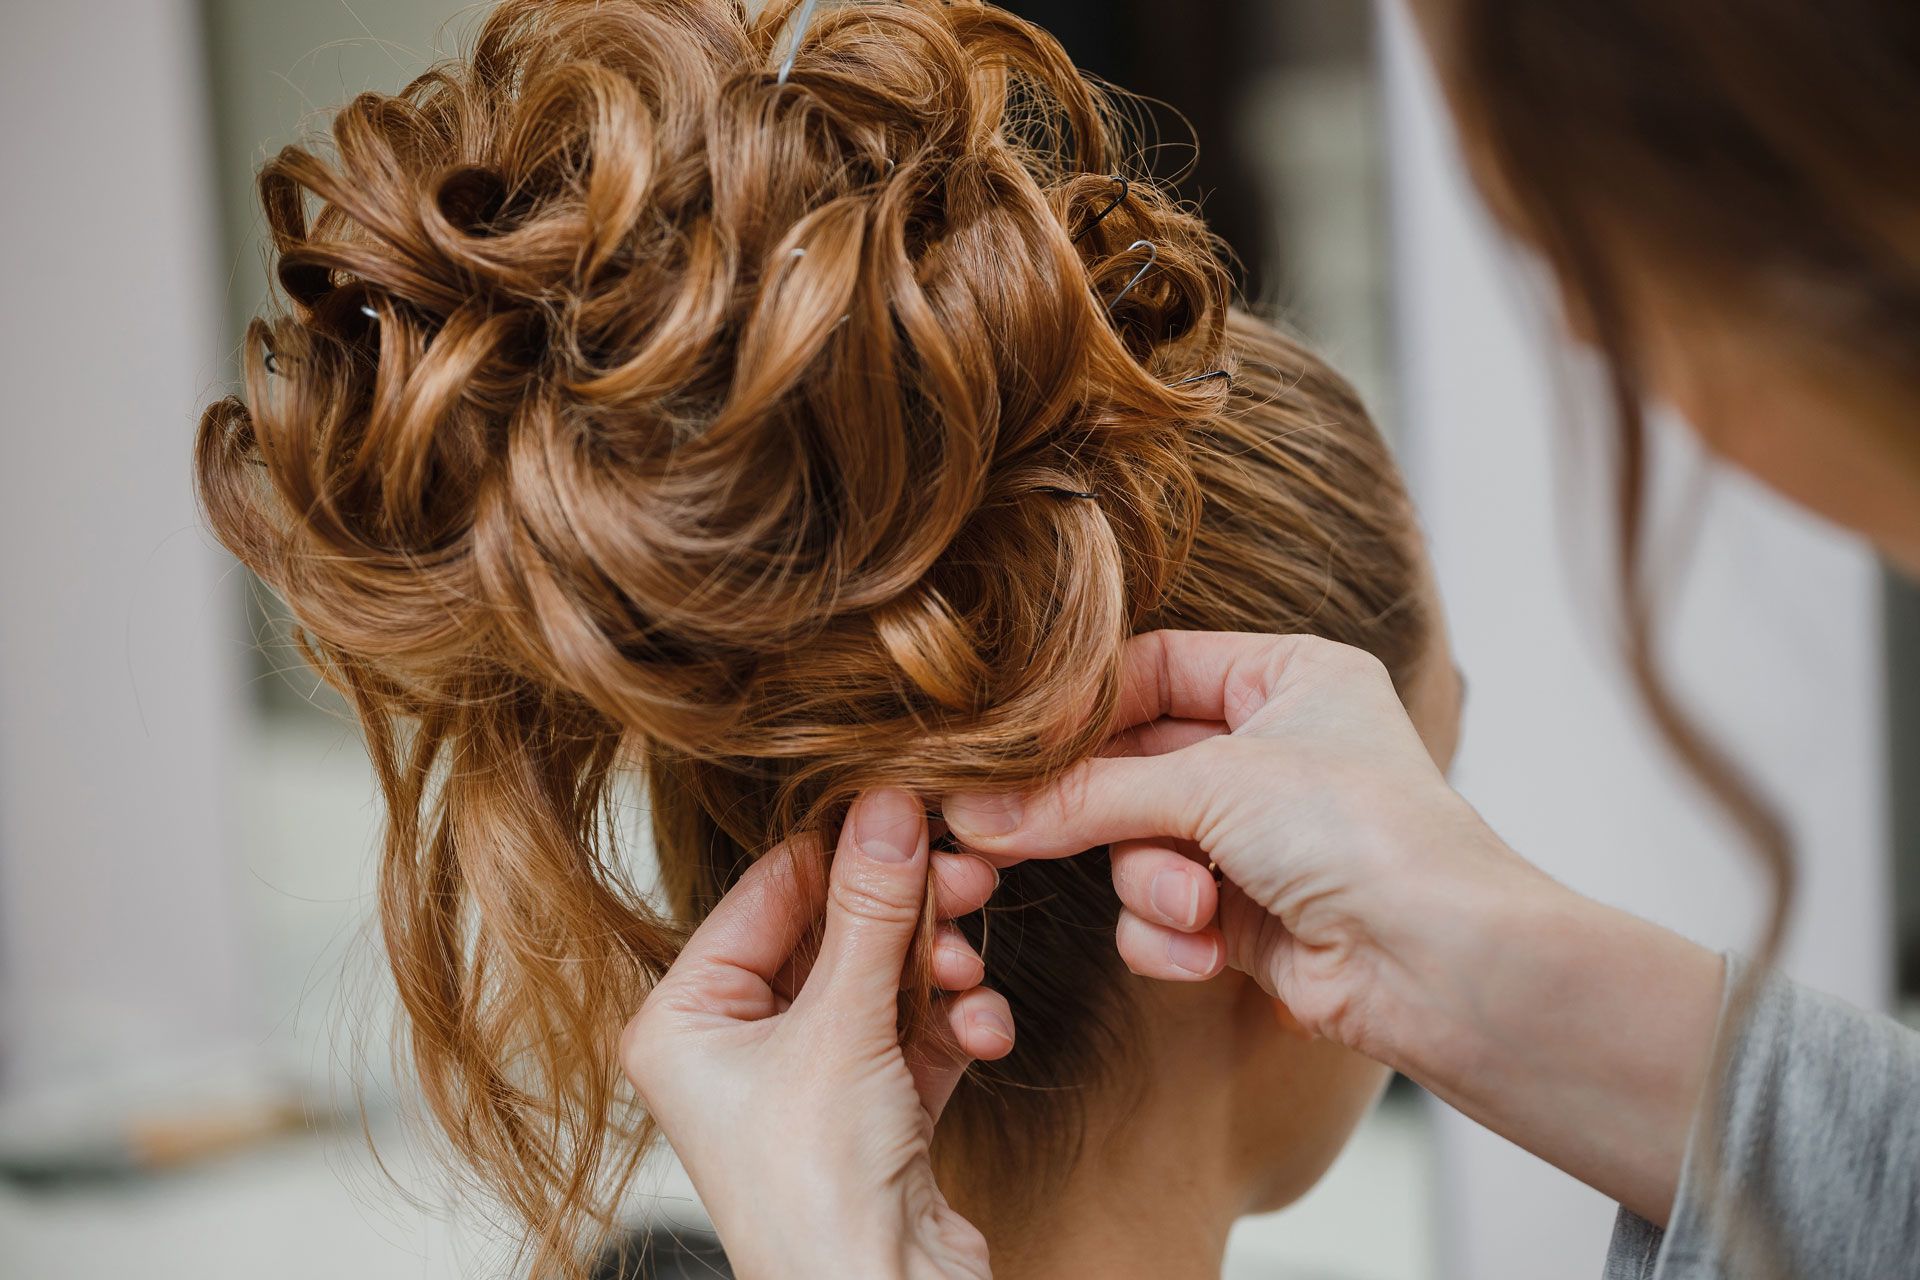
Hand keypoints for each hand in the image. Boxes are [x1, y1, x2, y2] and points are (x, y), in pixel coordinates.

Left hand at [620, 789, 1010, 1279]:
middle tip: (965, 877)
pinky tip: (983, 1032)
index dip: (843, 850)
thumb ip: (872, 907)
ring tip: (967, 970)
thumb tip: (888, 806)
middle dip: (905, 911)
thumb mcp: (842, 1026)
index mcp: (686, 1019)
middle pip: (832, 932)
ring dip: (937, 968)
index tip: (910, 807)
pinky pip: (914, 1032)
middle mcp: (736, 1046)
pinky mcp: (868, 1109)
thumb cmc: (816, 1196)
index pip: (768, 894)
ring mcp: (803, 1079)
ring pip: (883, 978)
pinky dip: (954, 1025)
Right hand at [944, 630, 1533, 1059]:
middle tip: (1011, 835)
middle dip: (1102, 815)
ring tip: (1196, 907)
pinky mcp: (1251, 917)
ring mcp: (1262, 837)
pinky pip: (1165, 916)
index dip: (1086, 710)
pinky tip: (1208, 952)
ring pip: (1140, 847)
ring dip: (1152, 884)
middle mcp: (1276, 750)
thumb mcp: (1211, 784)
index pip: (1157, 668)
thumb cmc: (1360, 834)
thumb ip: (1085, 796)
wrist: (1442, 963)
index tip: (1016, 748)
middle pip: (1134, 766)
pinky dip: (1173, 937)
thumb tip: (976, 815)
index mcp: (1289, 678)